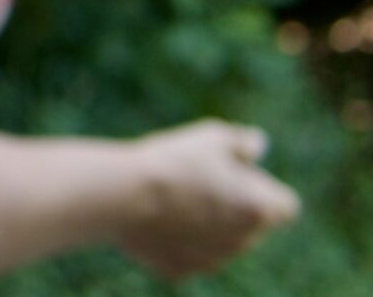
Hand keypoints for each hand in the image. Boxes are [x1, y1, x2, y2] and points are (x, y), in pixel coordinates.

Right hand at [113, 120, 300, 278]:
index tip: (234, 172)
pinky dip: (176, 241)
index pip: (285, 205)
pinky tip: (153, 219)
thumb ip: (243, 142)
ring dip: (206, 225)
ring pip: (219, 243)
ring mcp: (212, 261)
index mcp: (260, 209)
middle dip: (233, 207)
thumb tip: (257, 145)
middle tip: (196, 180)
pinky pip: (186, 255)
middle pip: (250, 224)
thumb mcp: (212, 136)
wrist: (121, 195)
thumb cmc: (172, 161)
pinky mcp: (181, 271)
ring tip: (170, 197)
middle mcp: (244, 242)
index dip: (262, 186)